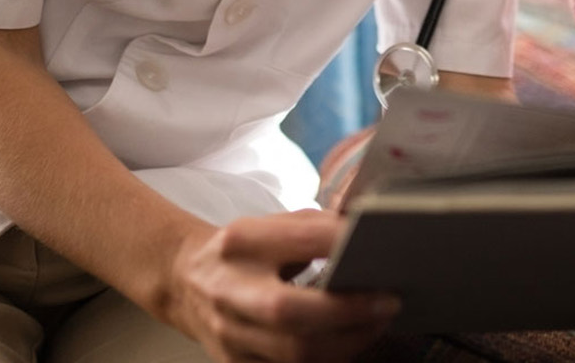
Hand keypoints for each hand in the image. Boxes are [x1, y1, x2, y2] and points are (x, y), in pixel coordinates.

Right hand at [168, 209, 398, 362]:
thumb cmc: (243, 251)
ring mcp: (228, 334)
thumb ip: (315, 227)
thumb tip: (370, 236)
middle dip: (347, 312)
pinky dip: (327, 359)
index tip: (382, 249)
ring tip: (377, 323)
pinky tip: (349, 343)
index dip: (342, 246)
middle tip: (388, 303)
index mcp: (242, 242)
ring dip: (347, 341)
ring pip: (293, 352)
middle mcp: (229, 290)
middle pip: (288, 312)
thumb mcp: (270, 224)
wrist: (186, 281)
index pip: (299, 241)